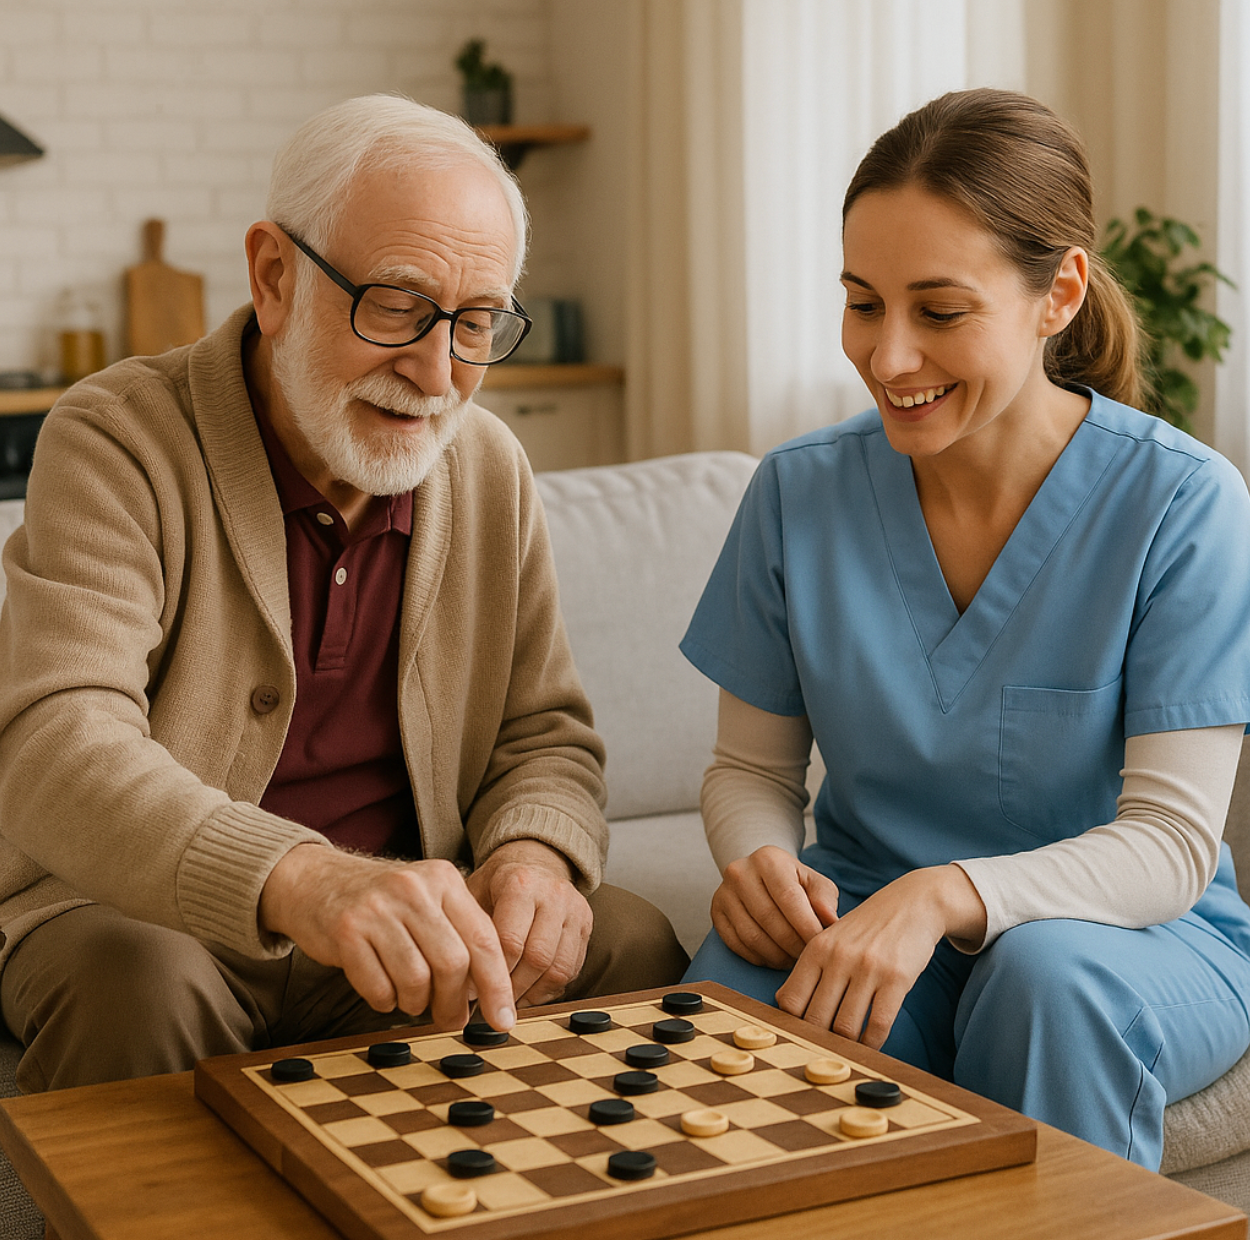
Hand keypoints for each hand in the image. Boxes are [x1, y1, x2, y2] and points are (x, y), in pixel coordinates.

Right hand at [259, 844, 514, 1032]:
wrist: (314, 880)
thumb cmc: (382, 902)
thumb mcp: (427, 900)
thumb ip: (459, 935)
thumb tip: (491, 996)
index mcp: (444, 878)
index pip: (484, 939)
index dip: (497, 986)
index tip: (503, 1019)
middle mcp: (413, 888)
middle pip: (453, 963)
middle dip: (454, 1003)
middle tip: (449, 1019)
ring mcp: (378, 908)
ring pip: (416, 980)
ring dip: (416, 1004)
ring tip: (410, 999)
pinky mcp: (346, 931)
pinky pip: (379, 989)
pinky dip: (385, 1002)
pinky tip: (383, 992)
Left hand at [465, 839, 592, 1006]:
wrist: (534, 861)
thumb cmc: (498, 884)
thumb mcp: (474, 893)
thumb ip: (467, 930)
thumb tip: (457, 982)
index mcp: (521, 883)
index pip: (510, 942)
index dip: (492, 974)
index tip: (475, 994)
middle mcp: (554, 894)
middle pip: (537, 958)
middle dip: (513, 989)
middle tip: (492, 1003)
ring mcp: (575, 909)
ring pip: (558, 968)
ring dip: (532, 993)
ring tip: (510, 1001)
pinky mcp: (587, 924)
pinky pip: (572, 969)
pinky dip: (550, 989)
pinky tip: (529, 992)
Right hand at [711, 845, 839, 968]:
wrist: (760, 874)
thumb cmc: (793, 882)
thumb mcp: (814, 882)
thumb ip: (824, 900)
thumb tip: (831, 922)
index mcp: (768, 859)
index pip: (789, 899)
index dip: (807, 927)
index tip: (821, 946)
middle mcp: (740, 872)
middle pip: (769, 919)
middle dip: (793, 945)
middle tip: (808, 958)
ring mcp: (724, 893)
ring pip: (752, 936)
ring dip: (777, 956)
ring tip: (793, 960)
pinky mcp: (716, 913)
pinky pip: (737, 945)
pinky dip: (759, 958)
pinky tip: (775, 958)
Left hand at [775, 866, 985, 1048]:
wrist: (912, 904)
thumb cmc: (866, 929)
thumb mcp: (831, 940)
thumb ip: (810, 970)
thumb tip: (786, 1006)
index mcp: (816, 948)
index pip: (791, 1000)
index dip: (792, 1024)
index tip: (800, 1035)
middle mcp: (838, 957)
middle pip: (815, 1019)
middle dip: (818, 1040)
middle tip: (824, 1050)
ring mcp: (868, 967)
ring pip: (845, 1027)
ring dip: (846, 1046)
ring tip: (847, 1050)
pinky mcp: (897, 978)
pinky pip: (878, 1025)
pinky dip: (872, 1043)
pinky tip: (870, 1044)